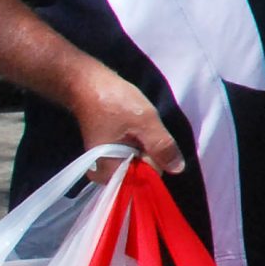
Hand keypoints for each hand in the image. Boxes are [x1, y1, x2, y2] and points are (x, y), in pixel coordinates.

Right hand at [67, 64, 185, 174]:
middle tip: (143, 130)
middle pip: (140, 173)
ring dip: (144, 147)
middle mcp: (104, 173)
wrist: (88, 85)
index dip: (155, 162)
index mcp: (110, 171)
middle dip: (149, 154)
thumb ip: (161, 146)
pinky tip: (134, 129)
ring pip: (137, 163)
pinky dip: (137, 143)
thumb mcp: (145, 122)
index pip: (144, 180)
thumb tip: (177, 169)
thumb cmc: (114, 102)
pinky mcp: (108, 153)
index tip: (149, 141)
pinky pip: (130, 155)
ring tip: (138, 128)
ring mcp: (105, 162)